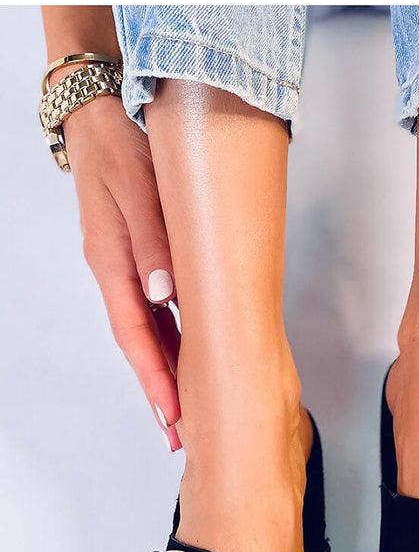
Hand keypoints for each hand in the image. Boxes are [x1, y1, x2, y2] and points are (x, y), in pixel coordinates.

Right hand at [63, 92, 181, 447]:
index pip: (136, 335)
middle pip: (140, 345)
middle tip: (178, 433)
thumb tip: (164, 295)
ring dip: (164, 370)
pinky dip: (167, 339)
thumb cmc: (120, 150)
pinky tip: (183, 356)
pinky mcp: (138, 259)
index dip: (155, 378)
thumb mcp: (138, 191)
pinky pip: (153, 311)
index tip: (172, 414)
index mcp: (113, 264)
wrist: (102, 119)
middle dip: (159, 391)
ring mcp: (125, 269)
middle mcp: (116, 274)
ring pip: (147, 332)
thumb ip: (153, 244)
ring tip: (182, 409)